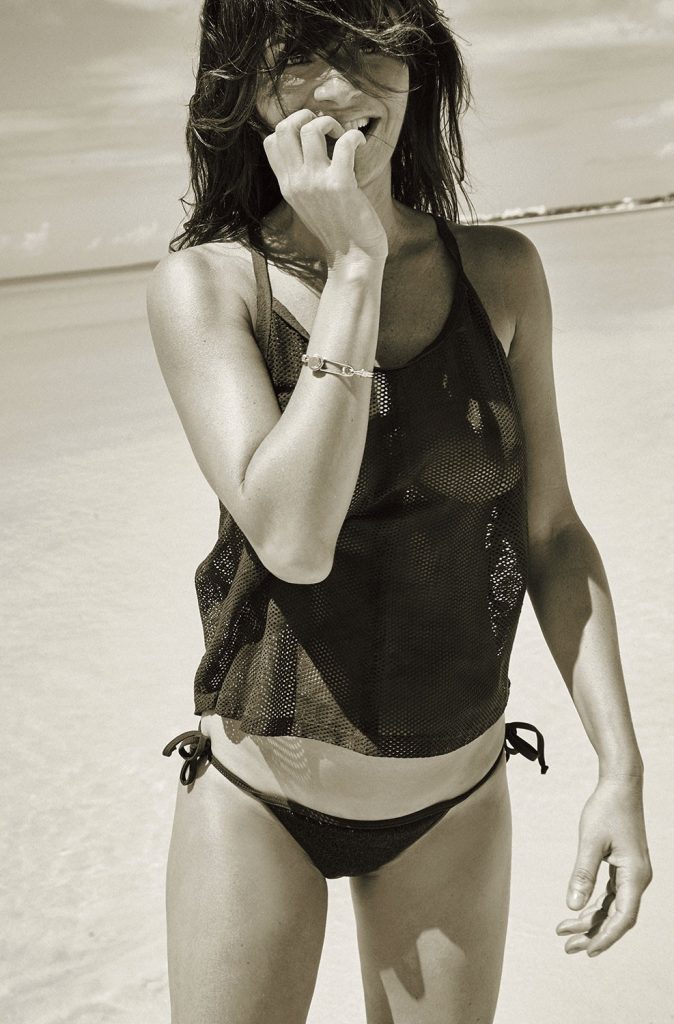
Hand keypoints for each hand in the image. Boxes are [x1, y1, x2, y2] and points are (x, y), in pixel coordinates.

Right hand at [262, 108, 388, 266]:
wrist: (354, 259)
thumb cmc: (338, 230)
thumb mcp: (308, 205)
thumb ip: (302, 179)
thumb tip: (308, 148)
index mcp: (287, 186)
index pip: (270, 141)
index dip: (291, 128)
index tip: (311, 137)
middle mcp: (296, 183)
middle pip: (284, 128)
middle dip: (306, 117)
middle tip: (326, 130)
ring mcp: (316, 183)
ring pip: (311, 128)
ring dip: (330, 123)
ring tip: (342, 137)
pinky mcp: (340, 185)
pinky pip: (344, 143)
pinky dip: (354, 136)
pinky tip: (360, 144)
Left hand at [556, 776, 651, 956]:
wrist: (620, 784)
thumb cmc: (606, 809)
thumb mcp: (590, 842)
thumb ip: (582, 874)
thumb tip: (573, 906)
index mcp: (635, 876)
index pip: (622, 918)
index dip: (605, 937)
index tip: (586, 951)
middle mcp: (638, 878)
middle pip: (617, 917)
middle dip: (592, 933)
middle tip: (566, 947)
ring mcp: (633, 873)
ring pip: (613, 907)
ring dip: (591, 920)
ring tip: (564, 932)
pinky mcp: (625, 866)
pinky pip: (612, 894)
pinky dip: (595, 904)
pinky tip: (577, 911)